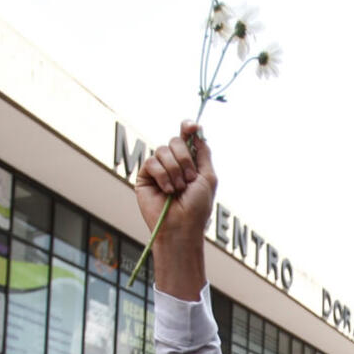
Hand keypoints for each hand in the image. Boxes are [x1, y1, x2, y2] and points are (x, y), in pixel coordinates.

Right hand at [134, 122, 215, 299]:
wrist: (181, 227)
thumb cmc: (197, 207)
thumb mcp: (208, 177)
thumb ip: (204, 152)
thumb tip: (196, 130)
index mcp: (189, 162)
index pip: (186, 137)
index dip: (188, 127)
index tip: (191, 127)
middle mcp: (173, 164)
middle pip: (175, 140)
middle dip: (185, 159)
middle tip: (189, 179)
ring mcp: (158, 170)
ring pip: (163, 150)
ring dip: (175, 170)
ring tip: (178, 189)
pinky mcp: (145, 177)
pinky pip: (152, 162)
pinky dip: (162, 176)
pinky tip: (166, 191)